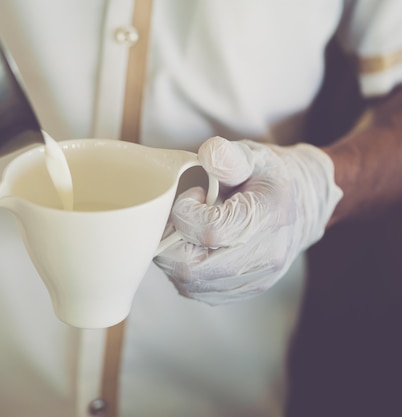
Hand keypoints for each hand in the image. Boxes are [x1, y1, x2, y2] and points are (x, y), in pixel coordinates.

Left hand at [154, 136, 342, 304]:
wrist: (304, 204)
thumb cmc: (272, 178)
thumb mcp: (253, 157)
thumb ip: (228, 157)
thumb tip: (208, 153)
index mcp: (267, 220)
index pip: (208, 232)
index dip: (186, 212)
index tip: (194, 196)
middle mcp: (263, 258)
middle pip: (191, 268)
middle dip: (171, 241)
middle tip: (182, 218)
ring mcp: (254, 280)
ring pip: (189, 284)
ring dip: (176, 257)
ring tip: (193, 231)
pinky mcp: (244, 291)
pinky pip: (198, 292)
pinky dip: (187, 271)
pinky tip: (198, 248)